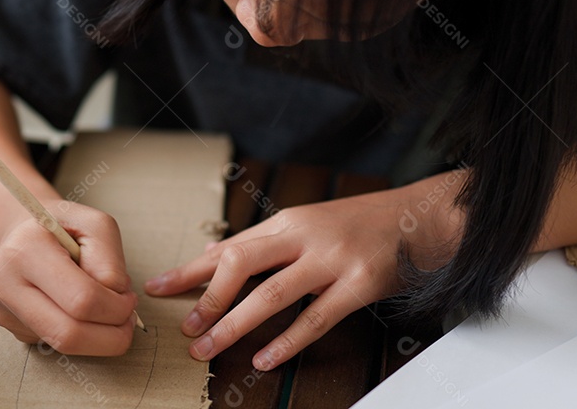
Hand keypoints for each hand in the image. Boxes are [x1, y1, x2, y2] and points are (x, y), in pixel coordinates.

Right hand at [0, 199, 138, 355]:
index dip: (116, 308)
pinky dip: (77, 333)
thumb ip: (109, 261)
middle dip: (110, 336)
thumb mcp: (96, 225)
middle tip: (127, 321)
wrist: (22, 231)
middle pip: (68, 334)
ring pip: (61, 346)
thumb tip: (115, 299)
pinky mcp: (7, 325)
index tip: (129, 299)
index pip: (82, 300)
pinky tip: (77, 310)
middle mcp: (3, 282)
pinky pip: (52, 343)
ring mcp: (1, 308)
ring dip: (97, 338)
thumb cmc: (62, 226)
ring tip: (108, 313)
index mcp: (25, 249)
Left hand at [144, 181, 462, 369]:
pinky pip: (316, 317)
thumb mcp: (306, 224)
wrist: (418, 218)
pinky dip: (287, 341)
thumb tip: (212, 256)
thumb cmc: (358, 224)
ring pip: (272, 294)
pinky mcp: (358, 283)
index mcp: (286, 222)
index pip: (228, 247)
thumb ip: (262, 244)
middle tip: (185, 328)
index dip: (190, 269)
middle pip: (241, 263)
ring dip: (235, 324)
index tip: (158, 287)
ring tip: (210, 348)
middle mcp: (303, 236)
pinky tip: (265, 358)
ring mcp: (331, 259)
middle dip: (207, 298)